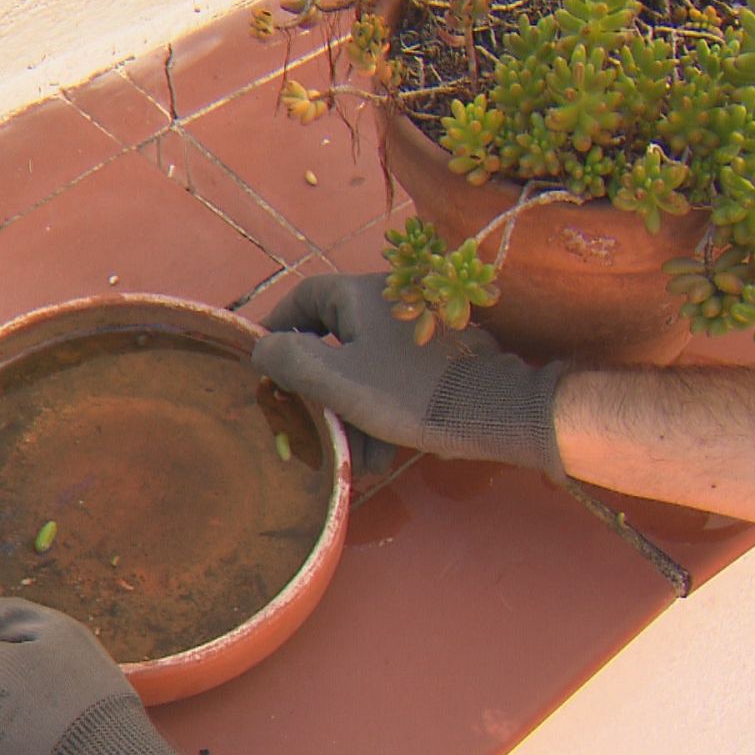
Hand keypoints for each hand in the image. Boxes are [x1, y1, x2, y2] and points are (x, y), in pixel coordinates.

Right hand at [253, 273, 565, 477]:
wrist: (492, 410)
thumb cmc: (408, 392)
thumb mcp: (338, 382)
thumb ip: (290, 361)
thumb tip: (261, 348)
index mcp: (360, 295)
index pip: (304, 298)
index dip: (278, 327)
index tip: (264, 362)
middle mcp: (388, 303)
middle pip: (335, 341)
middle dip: (322, 392)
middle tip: (309, 425)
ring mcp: (416, 330)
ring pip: (366, 369)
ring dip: (352, 414)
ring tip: (353, 458)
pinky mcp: (437, 359)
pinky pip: (395, 381)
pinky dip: (382, 413)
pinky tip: (380, 455)